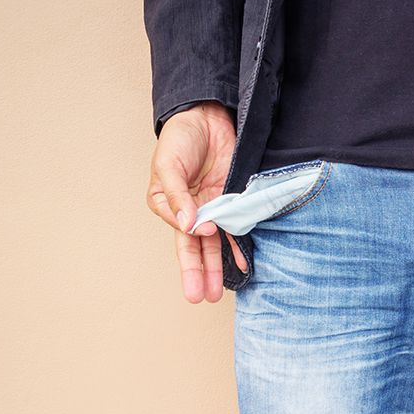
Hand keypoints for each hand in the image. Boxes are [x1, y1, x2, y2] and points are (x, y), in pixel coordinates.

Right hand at [145, 101, 247, 303]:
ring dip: (218, 268)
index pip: (178, 232)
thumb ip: (177, 196)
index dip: (190, 236)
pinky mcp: (233, 200)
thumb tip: (187, 224)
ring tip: (216, 294)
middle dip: (199, 272)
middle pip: (195, 247)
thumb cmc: (180, 138)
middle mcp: (191, 211)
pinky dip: (240, 246)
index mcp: (168, 205)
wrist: (208, 115)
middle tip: (200, 298)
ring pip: (215, 244)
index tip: (203, 233)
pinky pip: (237, 227)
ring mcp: (213, 207)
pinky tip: (245, 264)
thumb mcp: (169, 165)